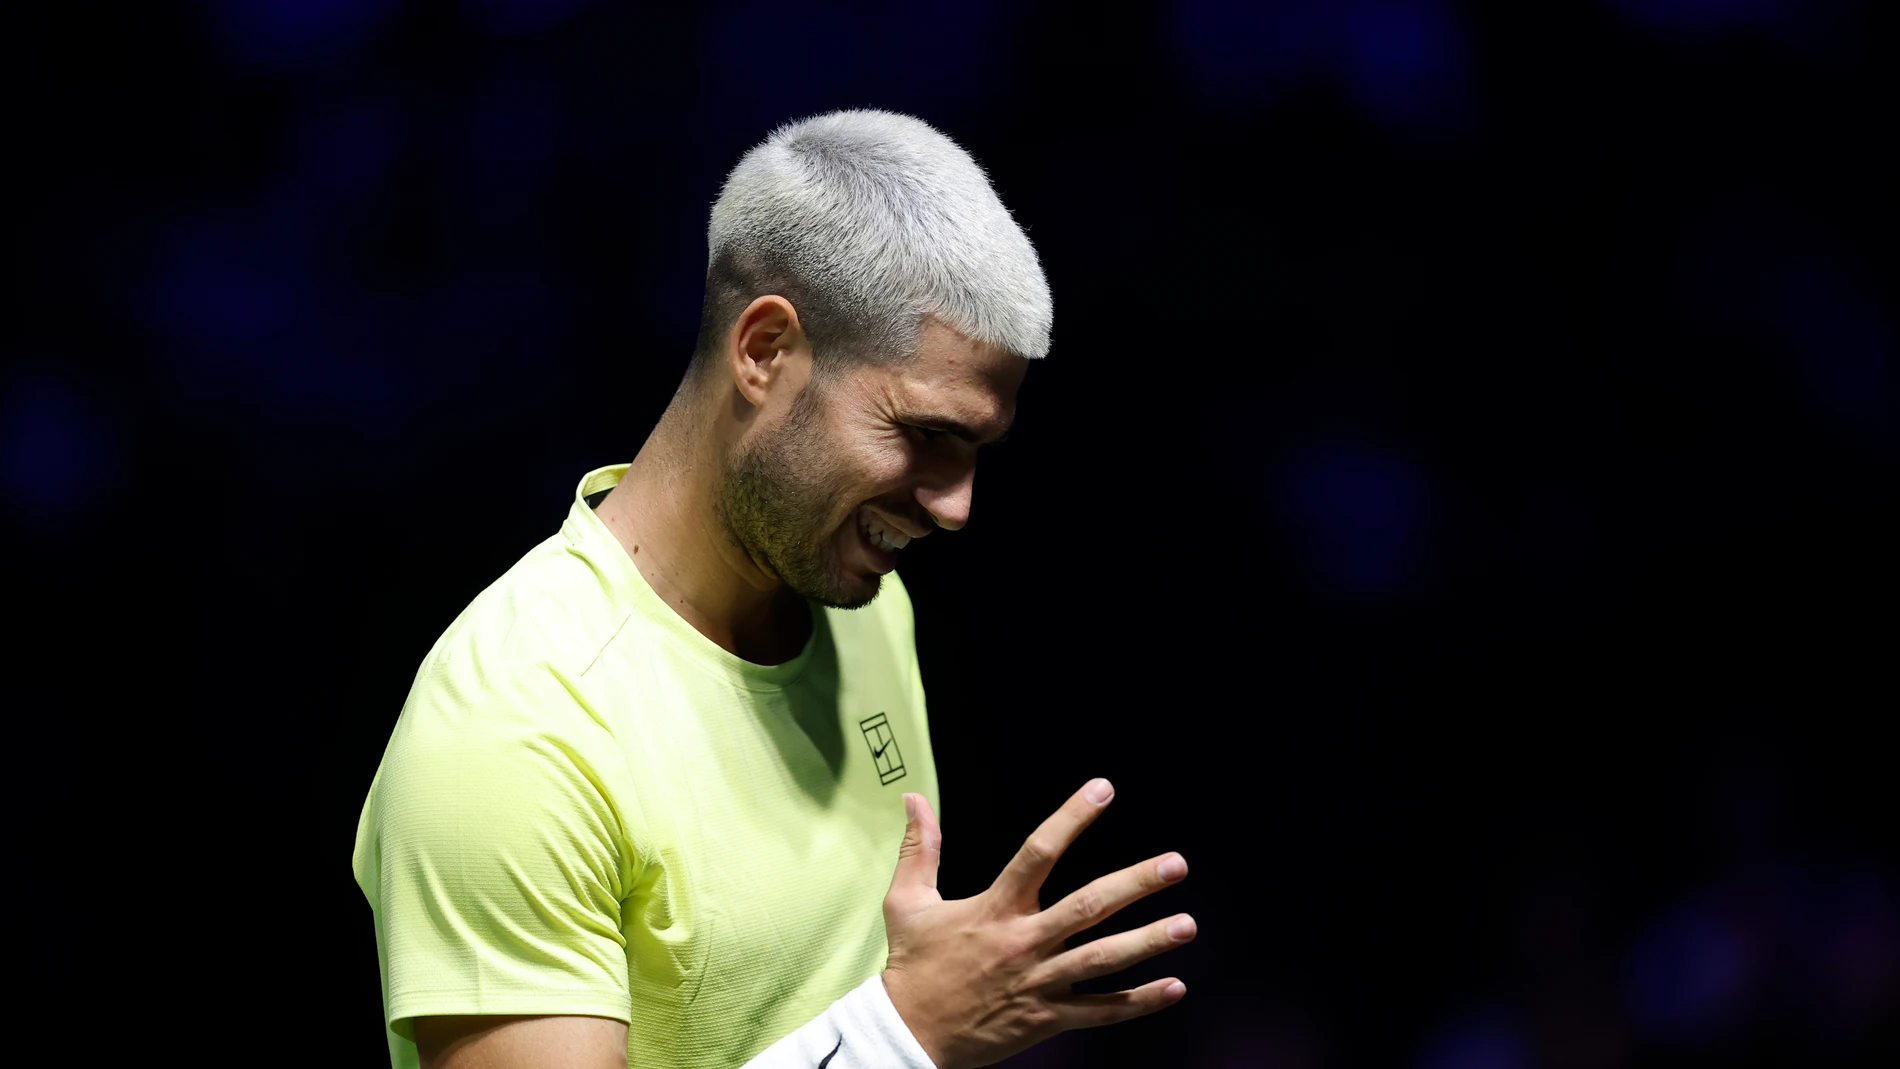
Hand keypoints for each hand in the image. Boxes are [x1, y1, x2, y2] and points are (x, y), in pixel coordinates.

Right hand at [880, 780, 1193, 1068]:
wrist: (907, 1035)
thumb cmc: (912, 965)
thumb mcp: (906, 902)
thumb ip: (920, 848)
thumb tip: (914, 797)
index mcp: (995, 908)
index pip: (1037, 852)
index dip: (1071, 818)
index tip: (1103, 789)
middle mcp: (1023, 942)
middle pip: (1088, 908)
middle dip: (1135, 884)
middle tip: (1176, 864)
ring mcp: (1038, 983)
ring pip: (1102, 960)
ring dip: (1148, 942)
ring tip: (1187, 925)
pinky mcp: (1045, 1019)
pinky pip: (1099, 1011)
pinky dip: (1138, 1002)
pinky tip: (1174, 988)